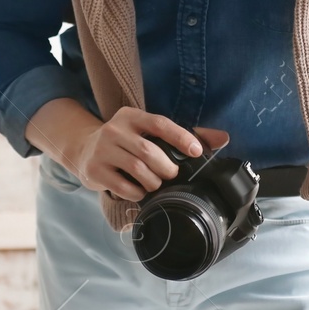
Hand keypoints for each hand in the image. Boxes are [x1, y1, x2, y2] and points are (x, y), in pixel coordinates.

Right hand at [66, 106, 228, 199]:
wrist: (84, 149)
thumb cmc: (127, 141)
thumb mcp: (149, 132)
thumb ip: (185, 134)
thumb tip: (224, 138)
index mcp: (132, 116)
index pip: (160, 124)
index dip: (181, 137)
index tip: (197, 151)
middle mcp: (114, 130)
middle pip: (149, 152)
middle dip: (167, 168)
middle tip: (171, 175)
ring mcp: (102, 150)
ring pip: (137, 170)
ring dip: (154, 182)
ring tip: (156, 184)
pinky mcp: (95, 170)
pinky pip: (124, 187)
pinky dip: (138, 193)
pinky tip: (139, 191)